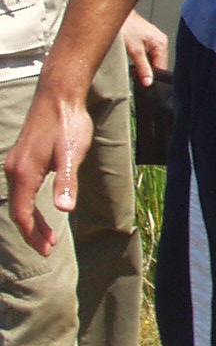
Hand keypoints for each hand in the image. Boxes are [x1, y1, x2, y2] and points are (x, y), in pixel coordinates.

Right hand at [4, 80, 95, 251]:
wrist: (60, 95)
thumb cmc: (68, 124)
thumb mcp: (71, 154)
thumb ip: (66, 182)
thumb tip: (63, 209)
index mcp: (24, 172)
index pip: (22, 213)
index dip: (33, 234)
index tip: (47, 250)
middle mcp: (14, 169)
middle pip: (18, 210)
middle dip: (32, 231)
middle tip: (49, 248)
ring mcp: (15, 162)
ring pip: (18, 199)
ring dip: (31, 219)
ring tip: (48, 234)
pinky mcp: (22, 157)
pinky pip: (22, 188)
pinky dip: (30, 204)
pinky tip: (42, 207)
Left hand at [121, 10, 169, 86]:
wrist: (114, 14)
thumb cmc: (125, 27)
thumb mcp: (134, 52)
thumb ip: (143, 68)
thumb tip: (148, 82)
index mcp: (161, 43)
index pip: (161, 67)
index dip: (152, 76)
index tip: (142, 80)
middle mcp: (159, 40)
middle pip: (156, 64)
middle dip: (145, 69)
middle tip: (134, 70)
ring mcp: (152, 39)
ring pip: (150, 59)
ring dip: (141, 63)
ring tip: (131, 58)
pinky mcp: (145, 38)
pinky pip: (145, 53)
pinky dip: (138, 56)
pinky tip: (131, 53)